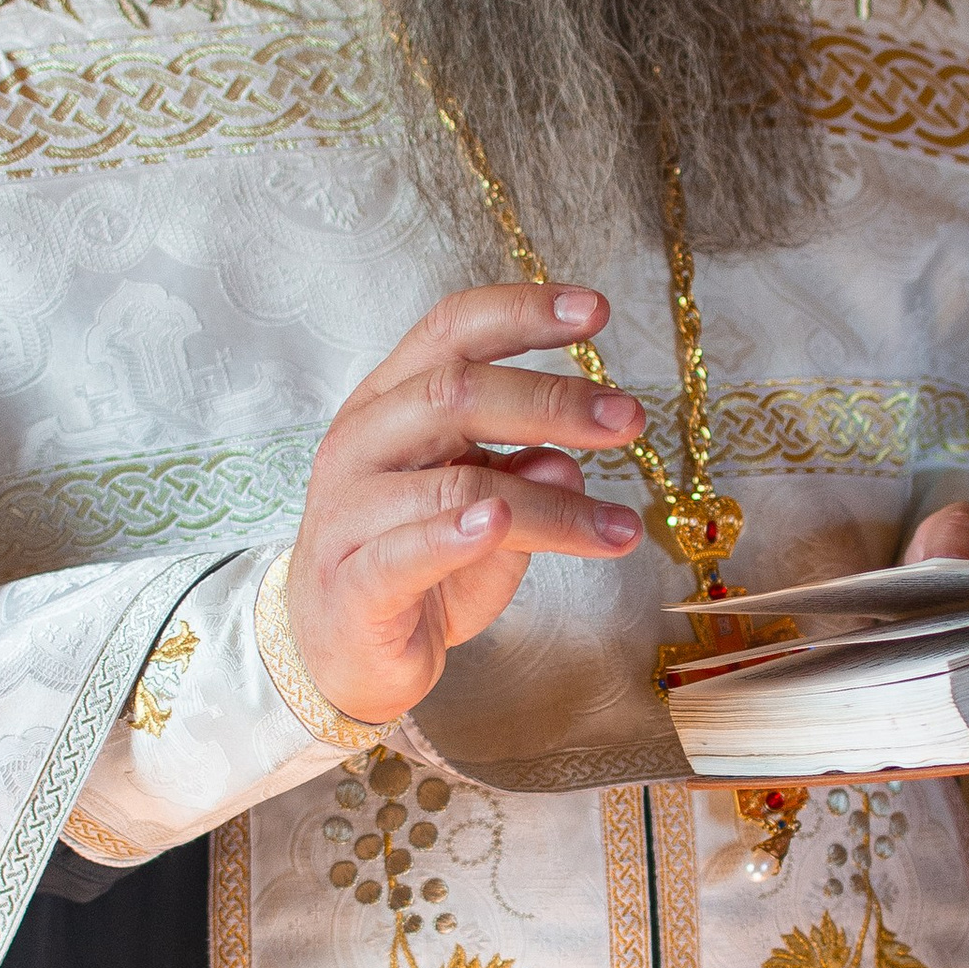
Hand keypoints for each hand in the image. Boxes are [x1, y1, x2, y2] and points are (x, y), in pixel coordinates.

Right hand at [285, 282, 647, 726]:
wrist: (339, 657)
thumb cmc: (420, 570)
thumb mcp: (489, 515)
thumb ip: (524, 481)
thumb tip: (567, 462)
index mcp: (390, 402)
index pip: (452, 331)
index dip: (523, 311)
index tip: (599, 312)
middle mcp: (362, 442)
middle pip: (455, 392)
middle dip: (552, 400)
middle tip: (629, 419)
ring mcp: (348, 512)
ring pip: (457, 482)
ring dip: (552, 507)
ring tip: (620, 528)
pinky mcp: (352, 584)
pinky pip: (406, 550)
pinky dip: (456, 535)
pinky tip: (499, 524)